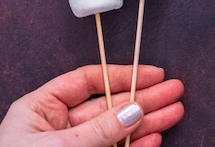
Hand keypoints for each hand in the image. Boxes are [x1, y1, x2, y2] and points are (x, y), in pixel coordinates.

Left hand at [0, 64, 184, 146]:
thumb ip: (99, 129)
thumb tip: (133, 110)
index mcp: (40, 109)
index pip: (88, 81)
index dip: (123, 75)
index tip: (153, 74)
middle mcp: (58, 127)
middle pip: (110, 104)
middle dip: (144, 97)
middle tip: (174, 90)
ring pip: (118, 128)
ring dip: (148, 121)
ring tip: (174, 112)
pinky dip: (136, 146)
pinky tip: (154, 138)